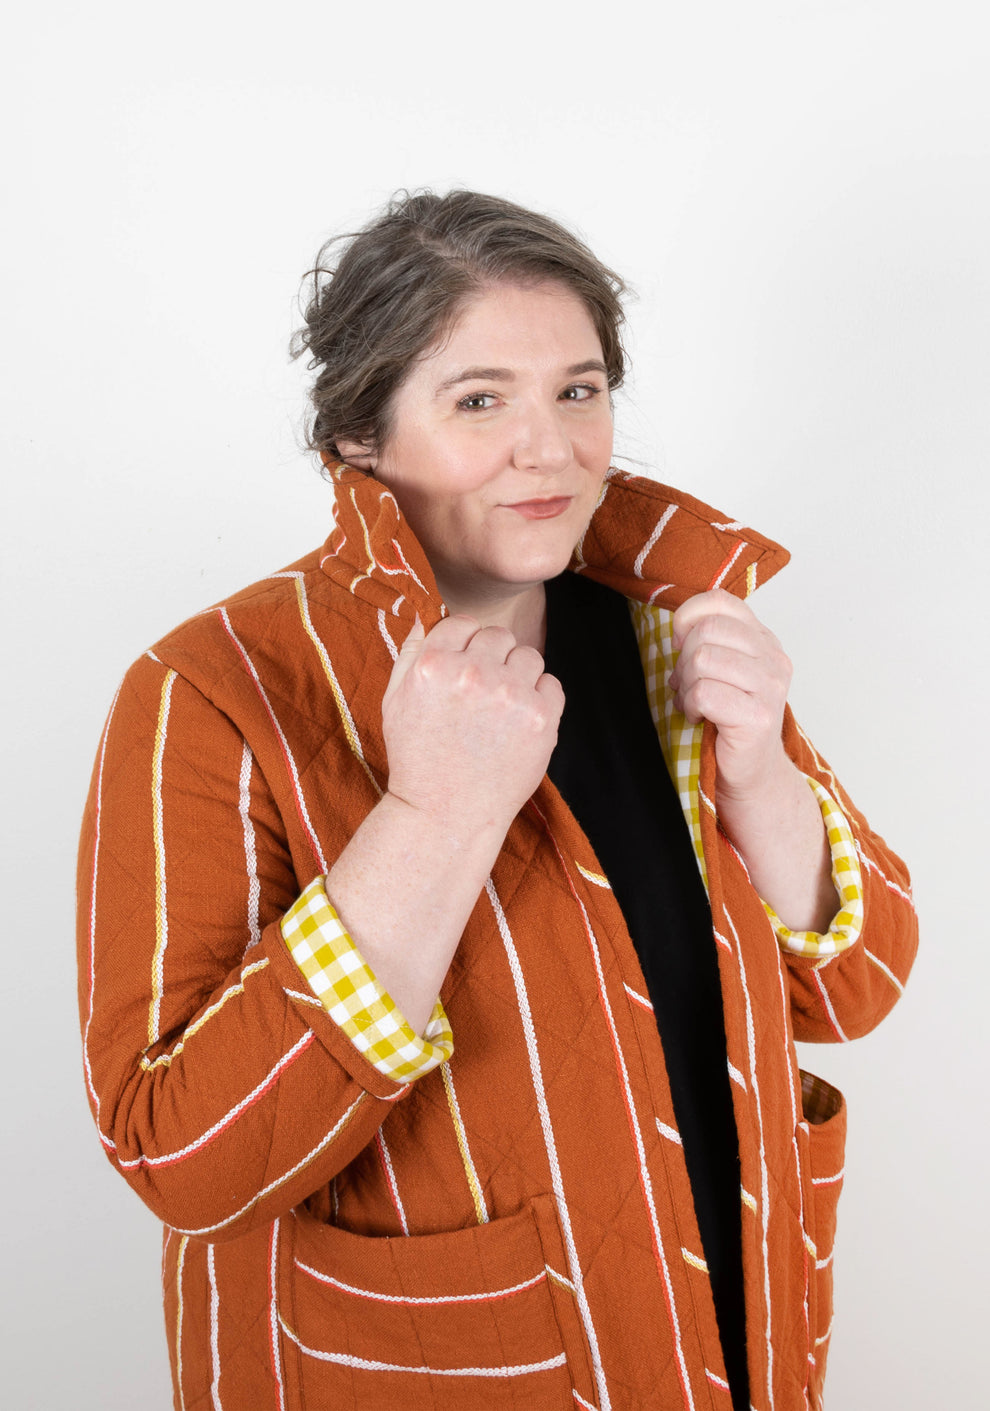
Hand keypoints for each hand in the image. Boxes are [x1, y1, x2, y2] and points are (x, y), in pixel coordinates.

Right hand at [381, 614, 563, 834]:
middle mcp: (472, 673)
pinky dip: (541, 699)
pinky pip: (552, 685)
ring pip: (529, 656)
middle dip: (492, 658)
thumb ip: (410, 653)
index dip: (464, 644)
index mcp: (433, 664)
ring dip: (519, 675)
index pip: (462, 623)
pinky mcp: (542, 718)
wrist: (446, 813)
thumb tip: (422, 615)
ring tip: (502, 709)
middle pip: (498, 636)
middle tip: (483, 693)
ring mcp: (511, 694)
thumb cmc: (418, 759)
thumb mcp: (394, 701)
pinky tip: (519, 723)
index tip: (464, 667)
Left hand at [669, 589, 792, 801]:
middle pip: (708, 630)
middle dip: (684, 659)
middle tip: (688, 685)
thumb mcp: (719, 671)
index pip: (721, 602)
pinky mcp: (759, 717)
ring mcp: (771, 687)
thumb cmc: (728, 720)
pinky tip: (701, 718)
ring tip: (694, 703)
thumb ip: (707, 643)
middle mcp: (774, 659)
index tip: (681, 645)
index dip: (688, 618)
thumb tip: (678, 633)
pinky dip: (692, 706)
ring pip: (703, 659)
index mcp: (764, 640)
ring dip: (687, 685)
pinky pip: (705, 693)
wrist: (749, 773)